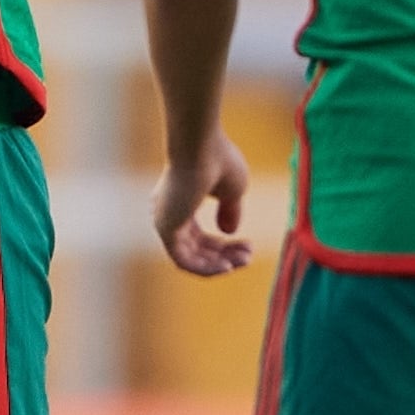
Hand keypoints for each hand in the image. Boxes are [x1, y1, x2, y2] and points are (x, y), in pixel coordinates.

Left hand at [151, 133, 258, 276]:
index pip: (200, 237)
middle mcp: (169, 213)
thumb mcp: (232, 189)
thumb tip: (229, 232)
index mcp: (181, 201)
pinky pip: (183, 260)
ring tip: (244, 261)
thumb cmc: (218, 159)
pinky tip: (227, 267)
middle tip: (249, 257)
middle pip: (196, 248)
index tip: (249, 245)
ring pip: (191, 257)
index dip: (225, 246)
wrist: (202, 146)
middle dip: (225, 256)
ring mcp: (164, 221)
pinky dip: (205, 267)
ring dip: (218, 264)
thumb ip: (230, 210)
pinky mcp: (164, 229)